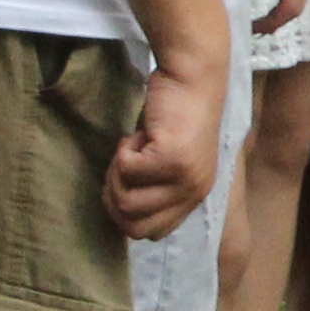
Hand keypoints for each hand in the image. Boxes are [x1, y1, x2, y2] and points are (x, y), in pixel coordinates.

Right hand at [105, 63, 223, 240]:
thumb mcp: (169, 162)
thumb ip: (155, 189)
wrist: (193, 77)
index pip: (150, 233)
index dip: (125, 212)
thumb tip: (121, 213)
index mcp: (194, 198)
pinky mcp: (172, 159)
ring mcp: (185, 178)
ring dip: (117, 173)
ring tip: (132, 148)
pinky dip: (122, 150)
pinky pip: (125, 169)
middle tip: (122, 165)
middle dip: (115, 196)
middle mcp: (194, 193)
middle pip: (133, 226)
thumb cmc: (174, 115)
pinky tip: (139, 134)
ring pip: (126, 202)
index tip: (125, 181)